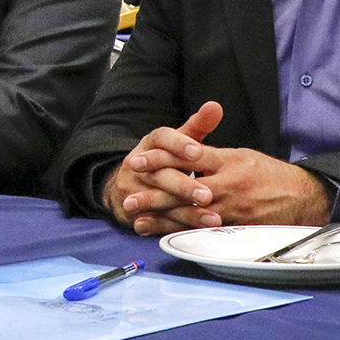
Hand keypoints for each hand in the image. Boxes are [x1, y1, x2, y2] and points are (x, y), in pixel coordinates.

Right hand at [105, 101, 223, 233]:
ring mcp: (132, 190)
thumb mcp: (177, 141)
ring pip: (160, 201)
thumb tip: (215, 106)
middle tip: (208, 194)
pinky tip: (193, 233)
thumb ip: (197, 126)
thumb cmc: (163, 160)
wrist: (124, 185)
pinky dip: (175, 227)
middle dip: (185, 185)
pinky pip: (155, 222)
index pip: (162, 139)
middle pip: (161, 174)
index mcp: (150, 144)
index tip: (197, 151)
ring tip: (212, 218)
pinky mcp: (133, 213)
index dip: (179, 144)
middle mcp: (137, 165)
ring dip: (186, 211)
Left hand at [106, 102, 330, 234]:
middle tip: (128, 194)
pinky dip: (181, 232)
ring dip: (162, 215)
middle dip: (154, 191)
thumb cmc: (271, 175)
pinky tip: (162, 234)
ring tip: (137, 218)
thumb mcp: (243, 156)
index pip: (188, 156)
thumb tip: (185, 151)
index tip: (138, 160)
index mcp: (228, 160)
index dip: (161, 158)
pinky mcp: (237, 227)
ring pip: (191, 212)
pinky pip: (205, 231)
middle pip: (185, 187)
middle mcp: (228, 183)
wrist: (305, 196)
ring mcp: (233, 208)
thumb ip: (214, 155)